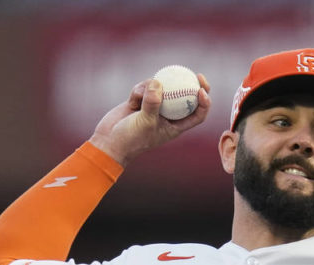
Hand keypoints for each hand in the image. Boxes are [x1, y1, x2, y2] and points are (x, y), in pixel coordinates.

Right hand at [88, 73, 211, 165]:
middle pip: (185, 97)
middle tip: (197, 74)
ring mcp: (154, 106)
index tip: (202, 90)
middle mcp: (167, 115)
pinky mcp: (140, 100)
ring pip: (162, 88)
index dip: (205, 103)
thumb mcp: (144, 122)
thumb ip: (152, 103)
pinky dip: (139, 90)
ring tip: (140, 97)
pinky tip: (132, 100)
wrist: (109, 141)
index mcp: (175, 126)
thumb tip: (158, 83)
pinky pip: (145, 88)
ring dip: (152, 88)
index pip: (197, 115)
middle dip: (193, 85)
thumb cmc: (131, 139)